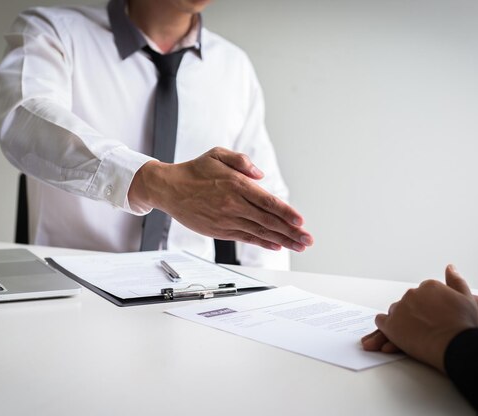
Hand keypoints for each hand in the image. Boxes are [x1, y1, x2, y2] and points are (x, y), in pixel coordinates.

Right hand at [128, 147, 313, 251]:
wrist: (169, 188)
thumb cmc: (195, 171)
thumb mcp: (217, 154)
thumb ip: (241, 161)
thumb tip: (261, 176)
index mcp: (236, 185)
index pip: (267, 201)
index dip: (286, 213)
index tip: (301, 221)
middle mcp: (233, 204)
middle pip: (268, 221)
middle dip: (291, 231)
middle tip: (308, 239)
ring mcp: (227, 219)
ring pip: (260, 232)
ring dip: (282, 240)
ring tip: (298, 245)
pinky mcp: (220, 230)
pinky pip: (246, 238)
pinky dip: (262, 243)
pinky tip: (276, 245)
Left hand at [362, 265, 477, 371]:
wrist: (456, 345)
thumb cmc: (463, 325)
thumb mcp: (467, 298)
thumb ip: (456, 280)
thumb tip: (450, 267)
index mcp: (428, 286)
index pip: (422, 293)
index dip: (428, 307)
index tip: (434, 317)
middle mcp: (411, 293)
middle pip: (408, 302)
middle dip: (414, 313)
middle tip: (425, 327)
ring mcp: (400, 308)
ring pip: (396, 311)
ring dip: (401, 319)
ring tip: (413, 333)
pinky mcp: (390, 324)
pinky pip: (381, 321)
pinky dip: (386, 326)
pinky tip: (395, 333)